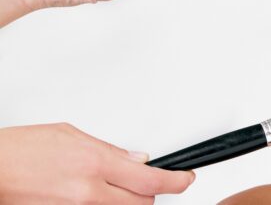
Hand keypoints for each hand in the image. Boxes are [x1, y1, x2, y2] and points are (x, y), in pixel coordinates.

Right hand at [0, 123, 193, 203]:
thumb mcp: (70, 135)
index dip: (177, 182)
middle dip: (149, 193)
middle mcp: (88, 193)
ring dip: (124, 201)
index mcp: (95, 164)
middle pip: (143, 203)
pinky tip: (89, 195)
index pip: (152, 180)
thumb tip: (137, 159)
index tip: (186, 179)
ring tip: (108, 187)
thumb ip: (109, 150)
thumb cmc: (20, 150)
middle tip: (145, 183)